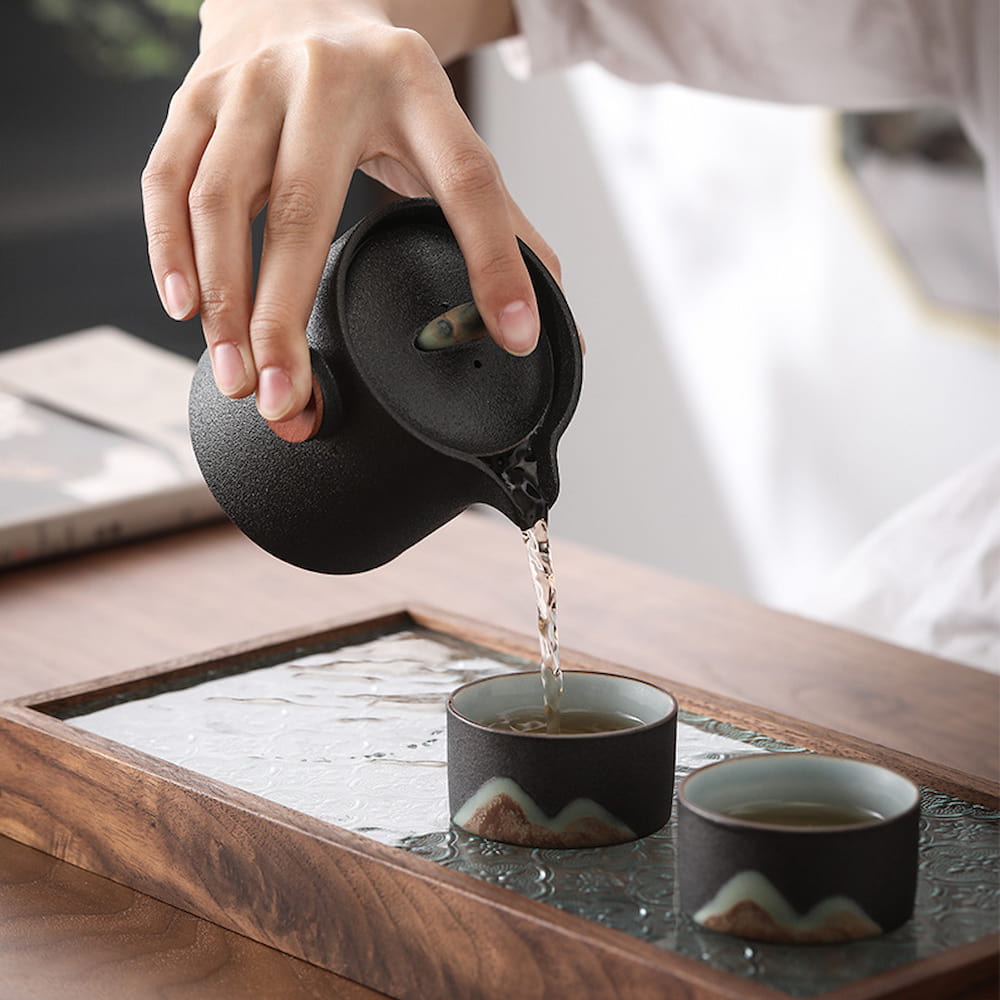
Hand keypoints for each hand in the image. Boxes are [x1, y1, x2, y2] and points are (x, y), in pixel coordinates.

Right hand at [142, 0, 559, 422]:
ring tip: (240, 380)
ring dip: (224, 302)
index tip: (513, 338)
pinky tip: (187, 311)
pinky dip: (170, 250)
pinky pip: (168, 179)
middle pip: (304, 208)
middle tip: (290, 400)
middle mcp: (328, 78)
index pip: (467, 179)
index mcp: (417, 88)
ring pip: (220, 200)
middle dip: (287, 317)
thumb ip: (500, 223)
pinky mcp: (194, 94)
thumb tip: (551, 321)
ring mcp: (251, 82)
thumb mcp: (445, 133)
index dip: (496, 260)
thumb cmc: (382, 88)